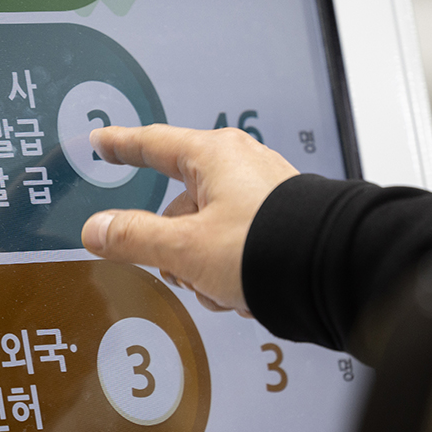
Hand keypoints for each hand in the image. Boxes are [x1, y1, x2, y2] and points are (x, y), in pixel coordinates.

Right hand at [81, 124, 298, 315]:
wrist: (335, 275)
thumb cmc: (269, 247)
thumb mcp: (185, 248)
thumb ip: (134, 238)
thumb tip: (97, 230)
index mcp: (214, 157)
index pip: (152, 144)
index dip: (121, 146)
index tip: (103, 142)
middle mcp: (239, 167)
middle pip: (178, 207)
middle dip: (175, 248)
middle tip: (185, 271)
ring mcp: (261, 194)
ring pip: (205, 232)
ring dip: (204, 267)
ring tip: (226, 286)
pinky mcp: (278, 221)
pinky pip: (234, 244)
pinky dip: (231, 270)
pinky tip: (245, 290)